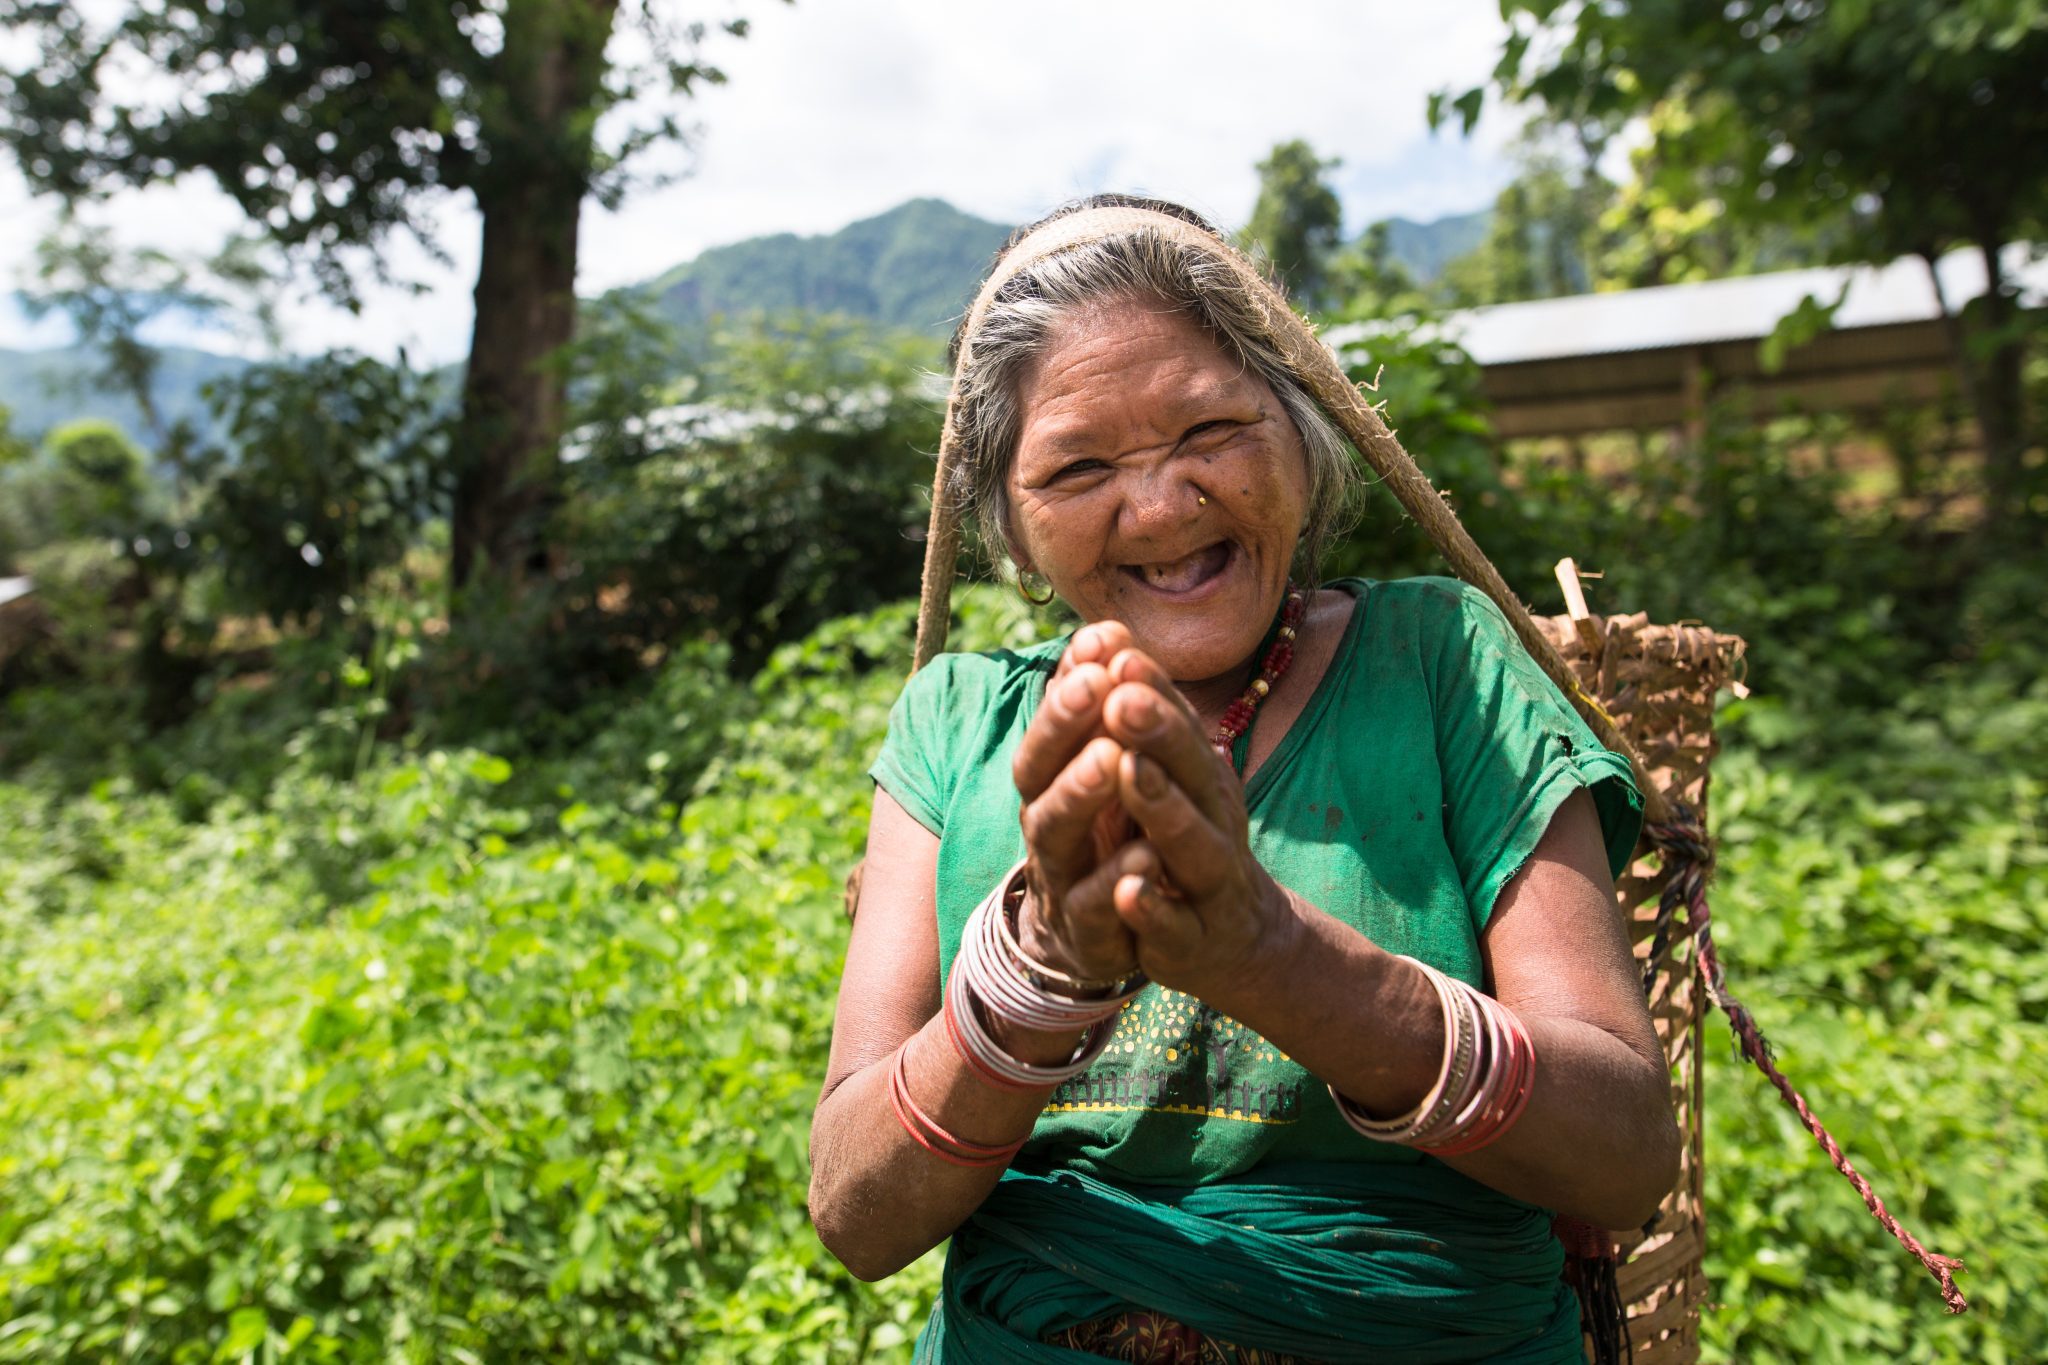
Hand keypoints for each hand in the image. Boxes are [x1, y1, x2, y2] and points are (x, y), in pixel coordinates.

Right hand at [1010, 622, 1141, 983]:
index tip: (1097, 648)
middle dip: (1063, 729)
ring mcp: (1062, 880)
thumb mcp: (1111, 768)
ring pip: (1056, 835)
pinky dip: (1118, 884)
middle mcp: (1046, 825)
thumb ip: (1107, 709)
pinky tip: (1147, 855)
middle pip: (1037, 775)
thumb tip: (1105, 629)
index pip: (1048, 732)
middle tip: (1096, 688)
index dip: (1066, 692)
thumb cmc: (1110, 836)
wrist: (1109, 939)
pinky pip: (1097, 909)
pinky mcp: (1089, 935)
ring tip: (1115, 758)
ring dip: (1082, 794)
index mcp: (1052, 783)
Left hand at [1097, 647, 1297, 1002]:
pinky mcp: (1190, 942)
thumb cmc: (1184, 841)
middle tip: (1122, 696)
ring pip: (1190, 844)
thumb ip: (1136, 713)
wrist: (1233, 939)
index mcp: (1199, 776)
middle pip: (1189, 773)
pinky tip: (1126, 890)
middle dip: (1156, 733)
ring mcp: (1206, 883)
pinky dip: (1151, 908)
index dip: (1149, 687)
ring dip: (1159, 806)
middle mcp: (1212, 821)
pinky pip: (1172, 925)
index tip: (1115, 649)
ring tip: (1127, 769)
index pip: (1176, 724)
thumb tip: (1099, 635)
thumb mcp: (1165, 774)